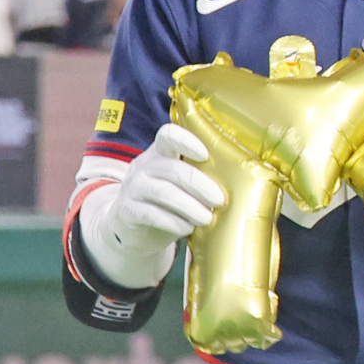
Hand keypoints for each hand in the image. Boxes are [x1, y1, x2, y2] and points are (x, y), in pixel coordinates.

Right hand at [79, 123, 224, 287]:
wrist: (131, 226)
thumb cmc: (167, 198)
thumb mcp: (178, 181)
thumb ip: (197, 175)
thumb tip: (235, 183)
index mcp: (160, 151)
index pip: (168, 135)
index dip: (187, 141)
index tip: (205, 155)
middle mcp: (145, 165)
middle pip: (172, 169)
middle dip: (199, 184)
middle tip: (219, 200)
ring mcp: (133, 187)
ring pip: (163, 192)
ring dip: (189, 206)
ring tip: (207, 218)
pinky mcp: (127, 211)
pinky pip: (151, 214)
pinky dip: (173, 222)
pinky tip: (188, 229)